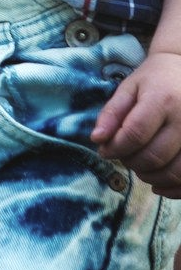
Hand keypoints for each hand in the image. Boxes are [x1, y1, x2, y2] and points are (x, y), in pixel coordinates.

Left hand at [93, 50, 180, 196]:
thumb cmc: (155, 80)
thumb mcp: (129, 88)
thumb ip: (112, 113)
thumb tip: (97, 139)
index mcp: (163, 100)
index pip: (135, 134)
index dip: (116, 148)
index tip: (104, 151)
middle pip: (154, 156)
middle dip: (131, 162)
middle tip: (122, 157)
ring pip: (175, 172)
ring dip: (151, 177)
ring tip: (139, 168)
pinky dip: (174, 189)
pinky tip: (159, 185)